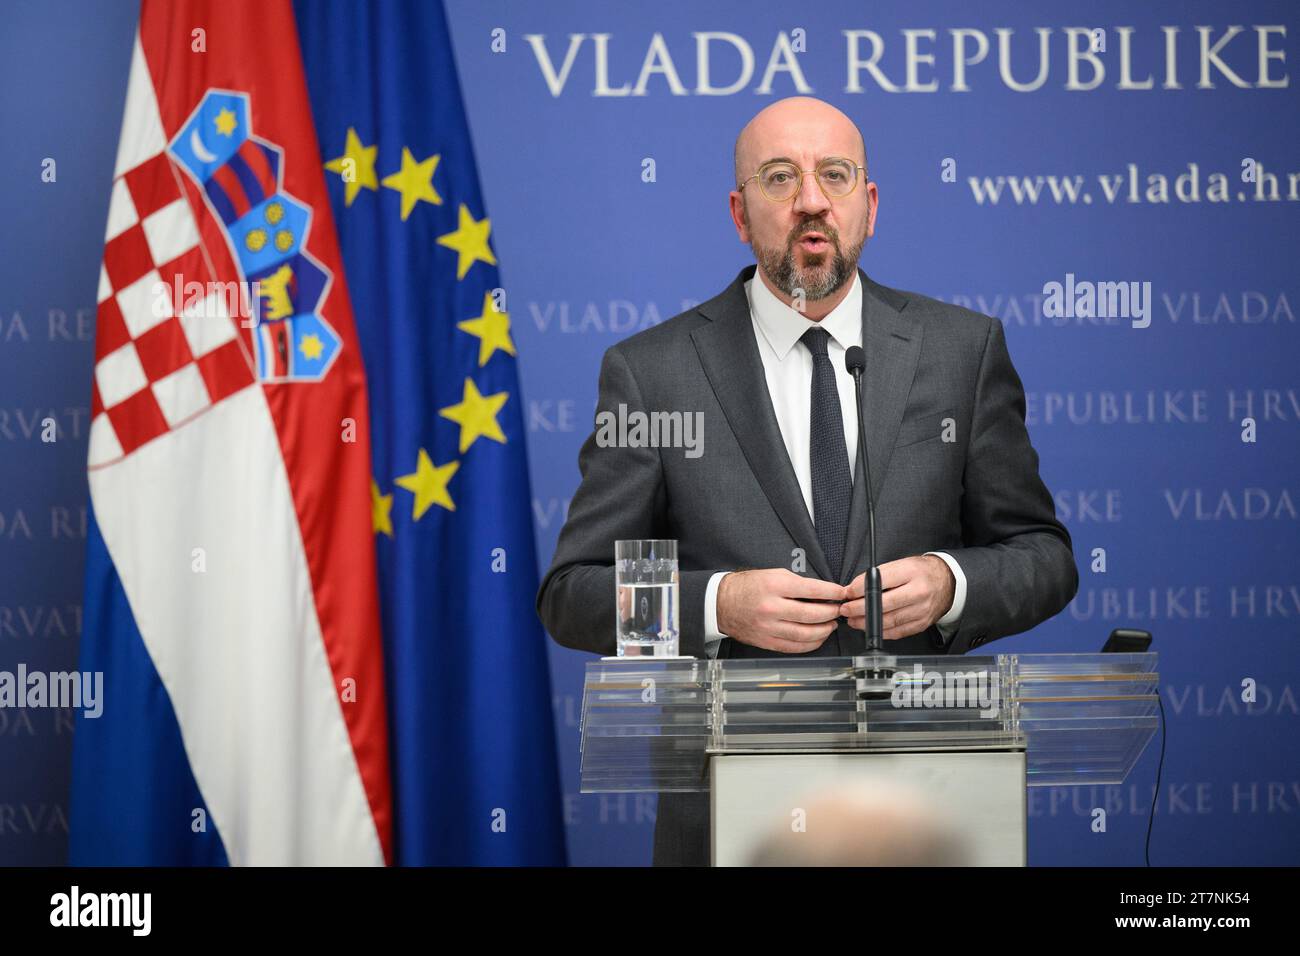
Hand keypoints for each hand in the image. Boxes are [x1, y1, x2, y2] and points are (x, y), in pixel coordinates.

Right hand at [717, 568, 845, 653]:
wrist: (721, 603)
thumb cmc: (747, 587)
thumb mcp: (772, 575)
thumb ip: (797, 584)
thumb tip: (822, 593)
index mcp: (774, 586)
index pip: (812, 590)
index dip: (832, 592)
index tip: (841, 593)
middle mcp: (772, 608)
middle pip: (812, 614)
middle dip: (831, 612)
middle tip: (839, 610)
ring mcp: (769, 628)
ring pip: (806, 634)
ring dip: (824, 630)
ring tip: (831, 624)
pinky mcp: (766, 642)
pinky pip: (794, 647)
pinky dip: (811, 644)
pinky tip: (818, 637)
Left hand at [840, 555, 954, 639]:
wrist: (947, 582)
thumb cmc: (921, 572)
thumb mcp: (902, 564)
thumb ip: (879, 575)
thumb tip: (854, 588)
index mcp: (912, 572)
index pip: (881, 581)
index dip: (860, 589)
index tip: (847, 593)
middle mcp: (919, 592)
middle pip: (883, 604)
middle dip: (859, 609)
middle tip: (845, 609)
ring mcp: (922, 610)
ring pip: (889, 621)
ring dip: (866, 623)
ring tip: (853, 620)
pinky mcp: (922, 624)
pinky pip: (897, 632)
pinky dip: (881, 631)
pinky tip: (869, 627)